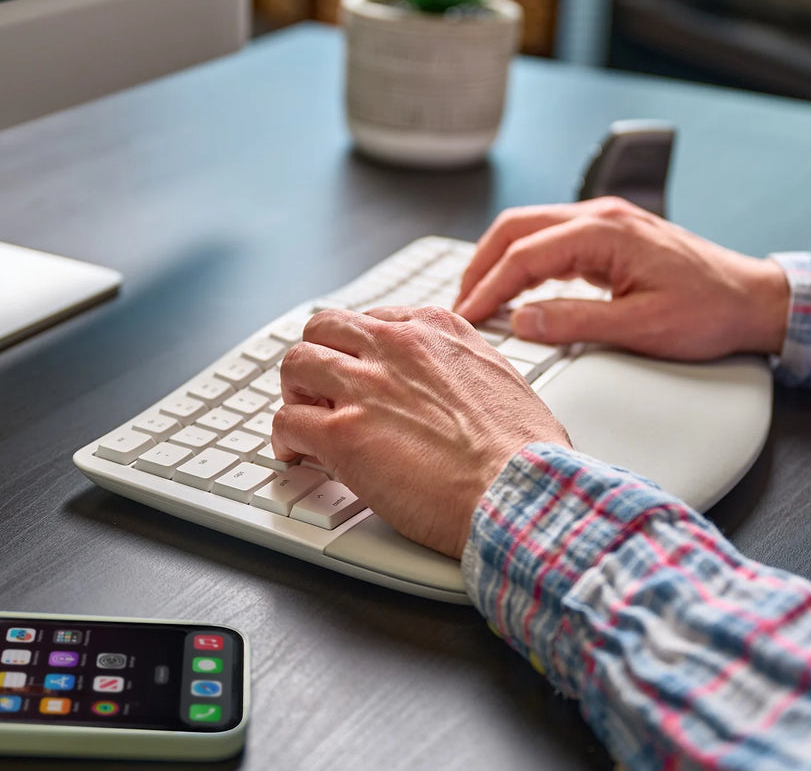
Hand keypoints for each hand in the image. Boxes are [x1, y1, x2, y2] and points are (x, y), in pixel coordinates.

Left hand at [271, 306, 570, 559]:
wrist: (519, 490)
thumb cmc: (525, 451)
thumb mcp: (503, 379)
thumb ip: (467, 371)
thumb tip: (460, 391)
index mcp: (437, 330)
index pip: (375, 320)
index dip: (361, 350)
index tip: (361, 371)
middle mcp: (396, 347)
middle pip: (325, 328)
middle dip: (318, 357)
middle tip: (320, 389)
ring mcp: (364, 387)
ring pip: (296, 363)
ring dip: (295, 392)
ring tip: (302, 418)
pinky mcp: (340, 433)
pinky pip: (287, 421)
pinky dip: (285, 439)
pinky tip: (297, 456)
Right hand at [454, 197, 788, 360]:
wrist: (754, 299)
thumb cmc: (710, 312)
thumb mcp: (641, 327)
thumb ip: (575, 322)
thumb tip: (521, 321)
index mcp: (605, 232)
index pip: (524, 255)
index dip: (488, 288)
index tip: (467, 316)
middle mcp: (600, 216)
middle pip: (516, 228)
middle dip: (481, 265)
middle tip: (460, 304)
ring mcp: (605, 222)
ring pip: (530, 229)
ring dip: (499, 260)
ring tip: (479, 298)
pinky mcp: (611, 236)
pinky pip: (552, 240)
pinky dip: (524, 262)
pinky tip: (517, 289)